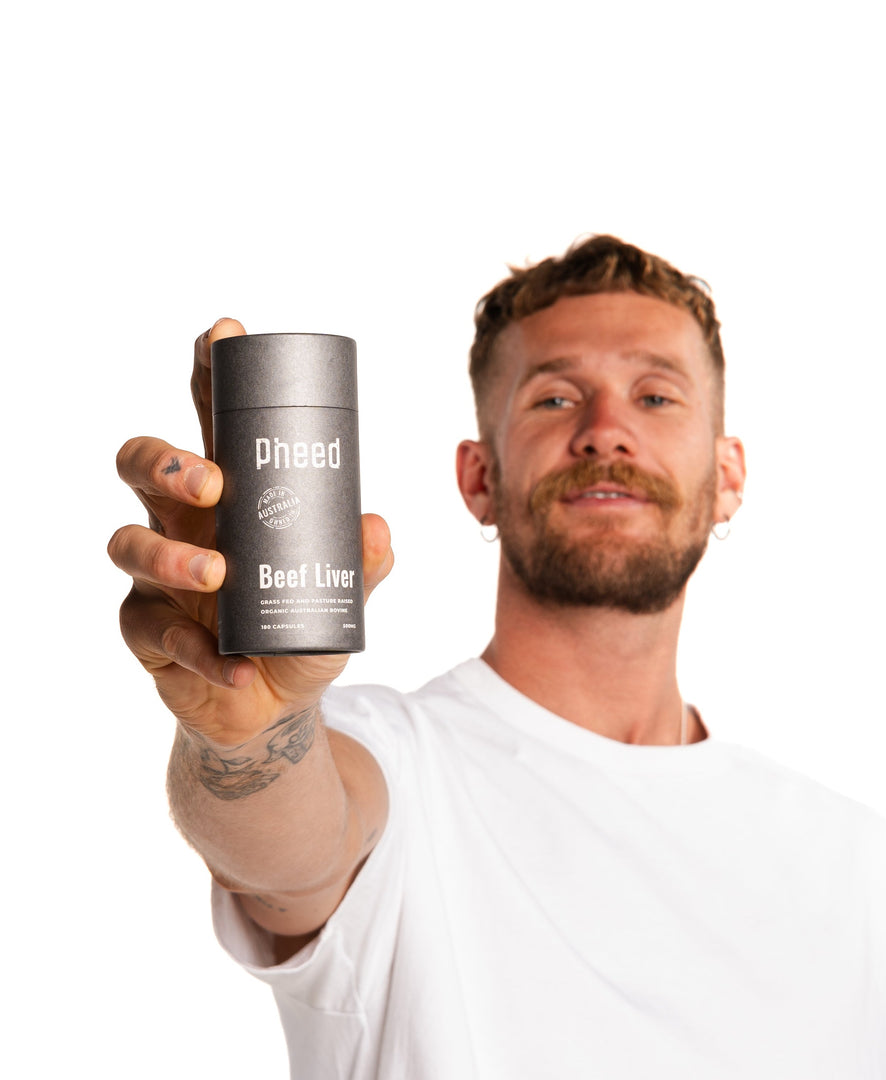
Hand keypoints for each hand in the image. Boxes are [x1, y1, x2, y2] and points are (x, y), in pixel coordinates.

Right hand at [108, 319, 393, 746]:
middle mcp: (181, 522)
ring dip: (170, 556)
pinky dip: (198, 650)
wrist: (277, 704)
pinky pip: (152, 631)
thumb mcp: (342, 590)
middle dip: (168, 460)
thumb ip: (363, 561)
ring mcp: (155, 577)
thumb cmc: (300, 624)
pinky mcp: (146, 632)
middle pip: (142, 464)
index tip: (223, 333)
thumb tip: (378, 526)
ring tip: (217, 575)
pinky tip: (235, 666)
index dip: (209, 374)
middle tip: (212, 483)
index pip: (211, 421)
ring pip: (126, 542)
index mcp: (229, 494)